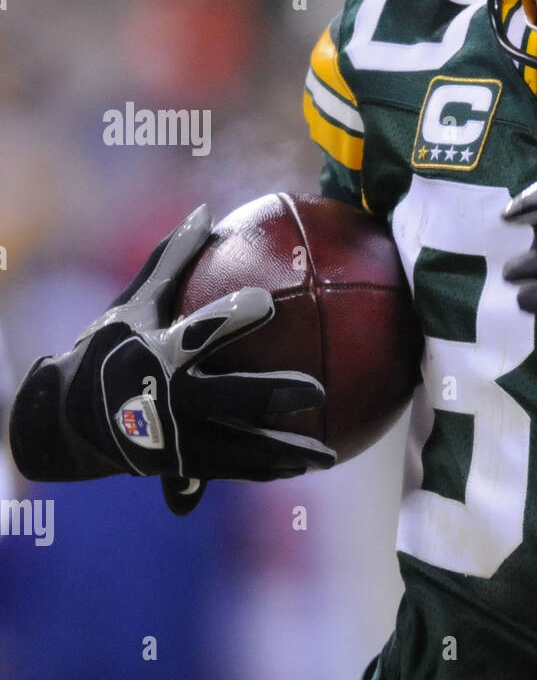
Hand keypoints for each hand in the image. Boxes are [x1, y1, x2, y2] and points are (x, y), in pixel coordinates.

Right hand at [8, 206, 335, 514]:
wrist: (65, 419)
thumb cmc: (108, 348)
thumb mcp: (133, 302)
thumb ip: (173, 260)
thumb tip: (208, 210)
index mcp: (156, 353)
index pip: (198, 332)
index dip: (230, 318)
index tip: (266, 303)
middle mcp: (165, 399)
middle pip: (228, 399)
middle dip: (273, 395)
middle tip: (319, 391)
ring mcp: (172, 439)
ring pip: (237, 450)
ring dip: (283, 454)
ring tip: (328, 456)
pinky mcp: (178, 466)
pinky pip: (231, 469)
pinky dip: (266, 469)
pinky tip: (302, 468)